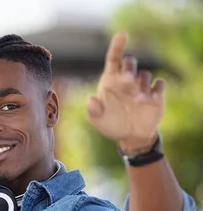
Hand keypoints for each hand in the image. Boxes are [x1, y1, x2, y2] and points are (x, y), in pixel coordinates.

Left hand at [87, 32, 165, 154]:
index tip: (122, 34)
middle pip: (130, 63)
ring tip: (138, 100)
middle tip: (127, 79)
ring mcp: (141, 87)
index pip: (113, 60)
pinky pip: (159, 84)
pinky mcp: (155, 95)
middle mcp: (126, 82)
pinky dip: (156, 89)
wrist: (130, 136)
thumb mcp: (97, 120)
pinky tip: (150, 99)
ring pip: (145, 74)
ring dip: (142, 84)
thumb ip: (93, 110)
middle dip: (129, 67)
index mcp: (110, 82)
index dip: (117, 46)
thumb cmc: (111, 125)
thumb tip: (91, 98)